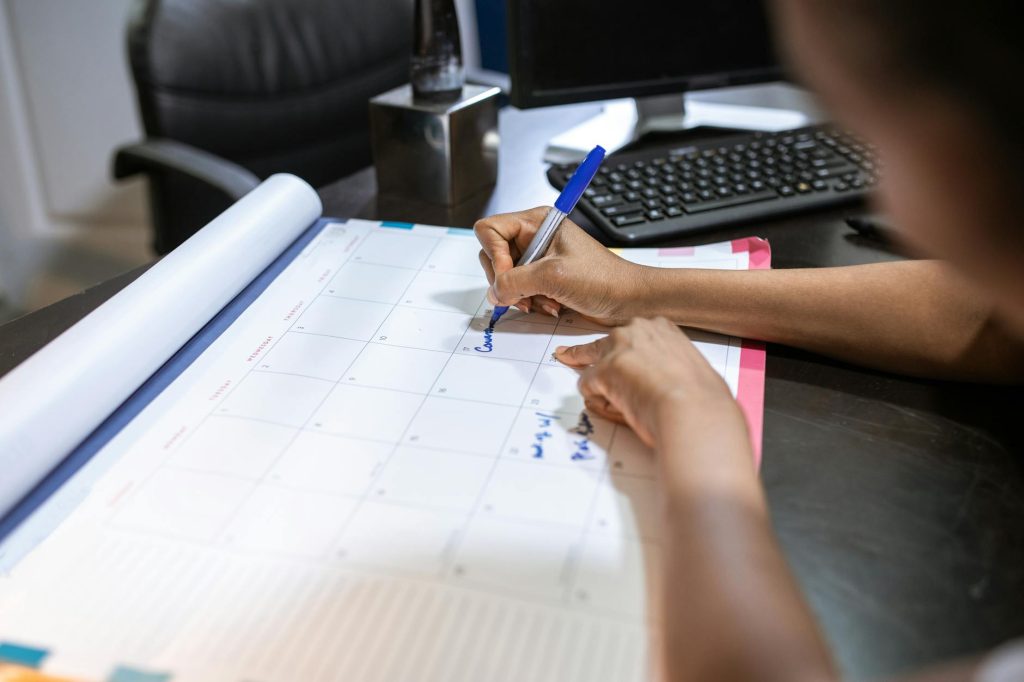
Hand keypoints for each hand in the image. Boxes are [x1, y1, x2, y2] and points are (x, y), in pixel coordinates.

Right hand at [474, 207, 650, 324]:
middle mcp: (534, 239)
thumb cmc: (603, 279)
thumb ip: (515, 282)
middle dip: (506, 281)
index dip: (494, 256)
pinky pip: (519, 293)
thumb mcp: (554, 276)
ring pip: (504, 279)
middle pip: (492, 257)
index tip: (508, 276)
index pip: (490, 231)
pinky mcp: (542, 280)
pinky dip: (530, 303)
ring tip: (545, 301)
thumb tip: (494, 293)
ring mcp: (537, 261)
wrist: (628, 301)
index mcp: (537, 223)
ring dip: (521, 296)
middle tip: (523, 295)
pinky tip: (551, 306)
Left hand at [556, 317, 742, 448]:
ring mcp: (618, 349)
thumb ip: (667, 368)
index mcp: (661, 328)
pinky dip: (598, 401)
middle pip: (602, 343)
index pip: (630, 335)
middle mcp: (636, 330)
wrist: (694, 410)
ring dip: (597, 383)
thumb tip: (654, 383)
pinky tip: (618, 411)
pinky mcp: (603, 370)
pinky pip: (588, 387)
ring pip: (591, 364)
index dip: (619, 349)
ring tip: (612, 403)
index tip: (610, 352)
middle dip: (586, 354)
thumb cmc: (702, 397)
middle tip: (565, 355)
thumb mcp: (689, 370)